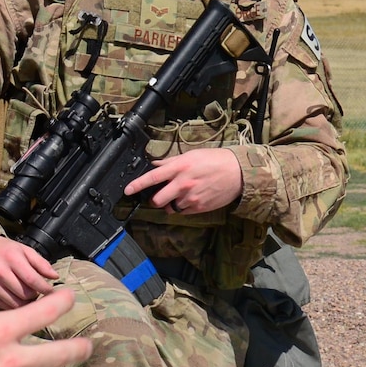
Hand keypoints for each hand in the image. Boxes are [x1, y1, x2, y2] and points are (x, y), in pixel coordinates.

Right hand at [0, 234, 59, 308]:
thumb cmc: (2, 249)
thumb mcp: (23, 249)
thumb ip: (40, 262)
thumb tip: (54, 276)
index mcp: (12, 258)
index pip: (33, 280)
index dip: (46, 289)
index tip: (52, 293)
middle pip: (25, 294)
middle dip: (36, 295)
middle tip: (37, 292)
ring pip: (16, 304)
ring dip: (26, 303)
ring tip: (27, 296)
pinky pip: (4, 307)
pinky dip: (14, 306)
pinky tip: (16, 299)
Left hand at [125, 148, 243, 214]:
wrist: (238, 173)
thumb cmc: (216, 160)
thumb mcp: (192, 155)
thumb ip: (172, 162)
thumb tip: (156, 165)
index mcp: (179, 167)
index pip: (153, 177)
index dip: (137, 185)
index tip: (127, 190)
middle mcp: (182, 184)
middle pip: (157, 200)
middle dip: (155, 199)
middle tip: (160, 194)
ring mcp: (191, 198)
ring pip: (170, 207)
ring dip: (172, 203)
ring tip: (182, 194)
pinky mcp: (199, 208)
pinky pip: (183, 212)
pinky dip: (183, 207)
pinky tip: (192, 197)